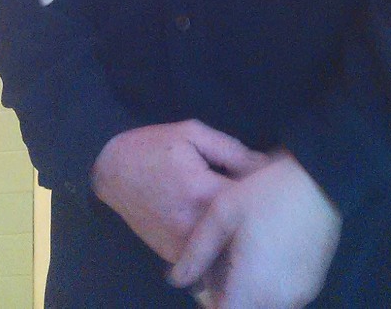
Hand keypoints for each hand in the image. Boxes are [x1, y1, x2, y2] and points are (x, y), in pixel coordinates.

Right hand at [90, 119, 266, 262]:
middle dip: (258, 218)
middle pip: (242, 230)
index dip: (268, 191)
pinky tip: (226, 228)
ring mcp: (182, 244)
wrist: (111, 171)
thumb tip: (265, 164)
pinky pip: (206, 256)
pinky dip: (219, 245)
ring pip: (226, 248)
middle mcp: (193, 224)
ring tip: (249, 218)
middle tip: (269, 204)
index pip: (250, 200)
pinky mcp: (173, 254)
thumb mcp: (192, 134)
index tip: (278, 183)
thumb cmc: (153, 146)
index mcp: (201, 190)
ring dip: (240, 234)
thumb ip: (231, 150)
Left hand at [168, 152, 341, 308]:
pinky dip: (269, 285)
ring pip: (263, 306)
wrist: (320, 179)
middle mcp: (277, 301)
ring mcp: (299, 296)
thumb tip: (177, 279)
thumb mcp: (223, 212)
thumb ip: (197, 251)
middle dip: (228, 294)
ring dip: (249, 291)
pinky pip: (283, 298)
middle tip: (222, 260)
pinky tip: (267, 252)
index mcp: (251, 286)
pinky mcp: (312, 286)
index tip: (205, 279)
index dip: (209, 300)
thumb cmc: (267, 191)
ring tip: (245, 253)